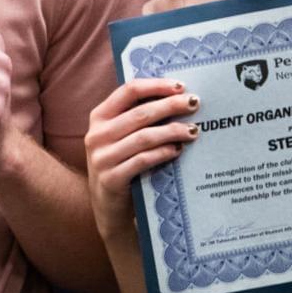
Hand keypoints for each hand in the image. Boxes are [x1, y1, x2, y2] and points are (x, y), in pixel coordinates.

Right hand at [85, 78, 200, 240]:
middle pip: (140, 113)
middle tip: (195, 104)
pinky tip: (178, 150)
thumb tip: (178, 96)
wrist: (107, 206)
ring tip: (193, 130)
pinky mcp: (111, 179)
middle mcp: (96, 135)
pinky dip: (163, 153)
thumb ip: (139, 117)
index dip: (156, 85)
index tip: (180, 86)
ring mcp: (101, 158)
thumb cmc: (122, 162)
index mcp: (99, 116)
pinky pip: (142, 161)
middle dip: (171, 106)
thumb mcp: (122, 136)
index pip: (128, 91)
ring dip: (172, 131)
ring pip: (144, 137)